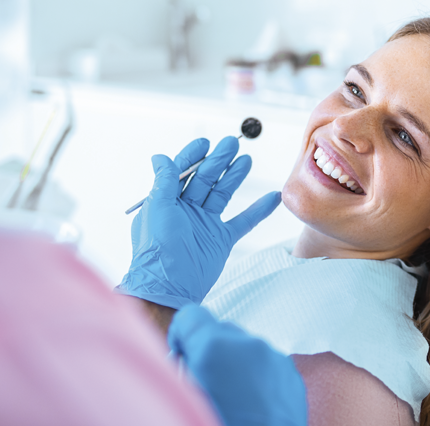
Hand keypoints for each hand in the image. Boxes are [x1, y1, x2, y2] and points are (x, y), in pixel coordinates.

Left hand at [117, 136, 280, 309]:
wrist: (169, 286)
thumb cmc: (158, 248)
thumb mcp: (158, 208)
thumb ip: (163, 181)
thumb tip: (159, 158)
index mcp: (168, 202)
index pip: (182, 172)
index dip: (193, 156)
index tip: (206, 142)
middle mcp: (186, 211)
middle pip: (205, 179)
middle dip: (218, 160)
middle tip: (232, 143)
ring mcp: (205, 225)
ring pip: (223, 194)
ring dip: (234, 176)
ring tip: (246, 159)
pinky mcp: (221, 240)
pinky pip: (243, 221)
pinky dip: (258, 210)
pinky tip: (272, 198)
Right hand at [168, 305, 307, 425]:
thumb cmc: (218, 421)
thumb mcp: (185, 393)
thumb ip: (182, 367)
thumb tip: (183, 358)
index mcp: (214, 348)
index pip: (190, 316)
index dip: (182, 338)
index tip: (182, 360)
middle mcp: (247, 345)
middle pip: (220, 331)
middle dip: (210, 352)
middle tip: (207, 386)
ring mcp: (274, 358)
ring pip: (245, 347)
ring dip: (235, 364)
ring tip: (232, 400)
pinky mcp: (291, 375)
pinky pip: (266, 363)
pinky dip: (256, 376)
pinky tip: (252, 404)